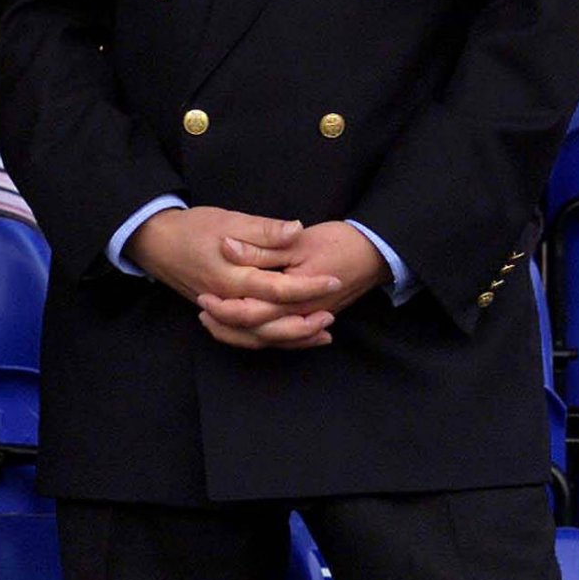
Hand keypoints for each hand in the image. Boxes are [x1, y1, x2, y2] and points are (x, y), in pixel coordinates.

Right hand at [128, 206, 340, 349]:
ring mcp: (224, 312)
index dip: (309, 286)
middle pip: (271, 324)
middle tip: (333, 313)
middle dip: (305, 322)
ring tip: (323, 331)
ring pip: (261, 336)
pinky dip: (274, 339)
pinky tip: (294, 335)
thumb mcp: (229, 220)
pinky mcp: (222, 315)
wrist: (157, 243)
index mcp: (233, 277)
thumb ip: (264, 230)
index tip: (333, 279)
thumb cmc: (193, 228)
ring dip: (293, 337)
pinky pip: (249, 336)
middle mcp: (228, 301)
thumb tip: (297, 230)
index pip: (278, 289)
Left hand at [198, 220, 390, 348]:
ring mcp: (307, 320)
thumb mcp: (298, 241)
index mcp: (293, 296)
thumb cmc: (338, 243)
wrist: (375, 253)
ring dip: (241, 334)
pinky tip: (249, 329)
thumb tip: (227, 245)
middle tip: (203, 312)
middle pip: (257, 332)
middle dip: (227, 326)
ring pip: (270, 339)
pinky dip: (263, 336)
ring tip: (215, 323)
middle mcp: (300, 315)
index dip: (224, 307)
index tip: (203, 297)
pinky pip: (284, 337)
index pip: (251, 311)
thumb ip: (262, 246)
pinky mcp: (312, 318)